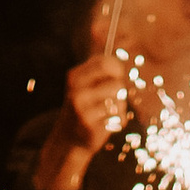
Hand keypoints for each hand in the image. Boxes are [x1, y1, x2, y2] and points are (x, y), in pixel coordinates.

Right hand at [37, 49, 130, 189]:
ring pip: (118, 100)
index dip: (117, 68)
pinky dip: (118, 120)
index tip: (116, 76)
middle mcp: (76, 90)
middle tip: (114, 96)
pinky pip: (117, 116)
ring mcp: (82, 108)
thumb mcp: (86, 85)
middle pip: (116, 82)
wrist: (69, 140)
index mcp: (75, 76)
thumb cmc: (84, 108)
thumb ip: (100, 70)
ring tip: (108, 111)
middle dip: (120, 89)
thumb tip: (117, 49)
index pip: (105, 62)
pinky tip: (106, 123)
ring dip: (119, 106)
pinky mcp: (90, 125)